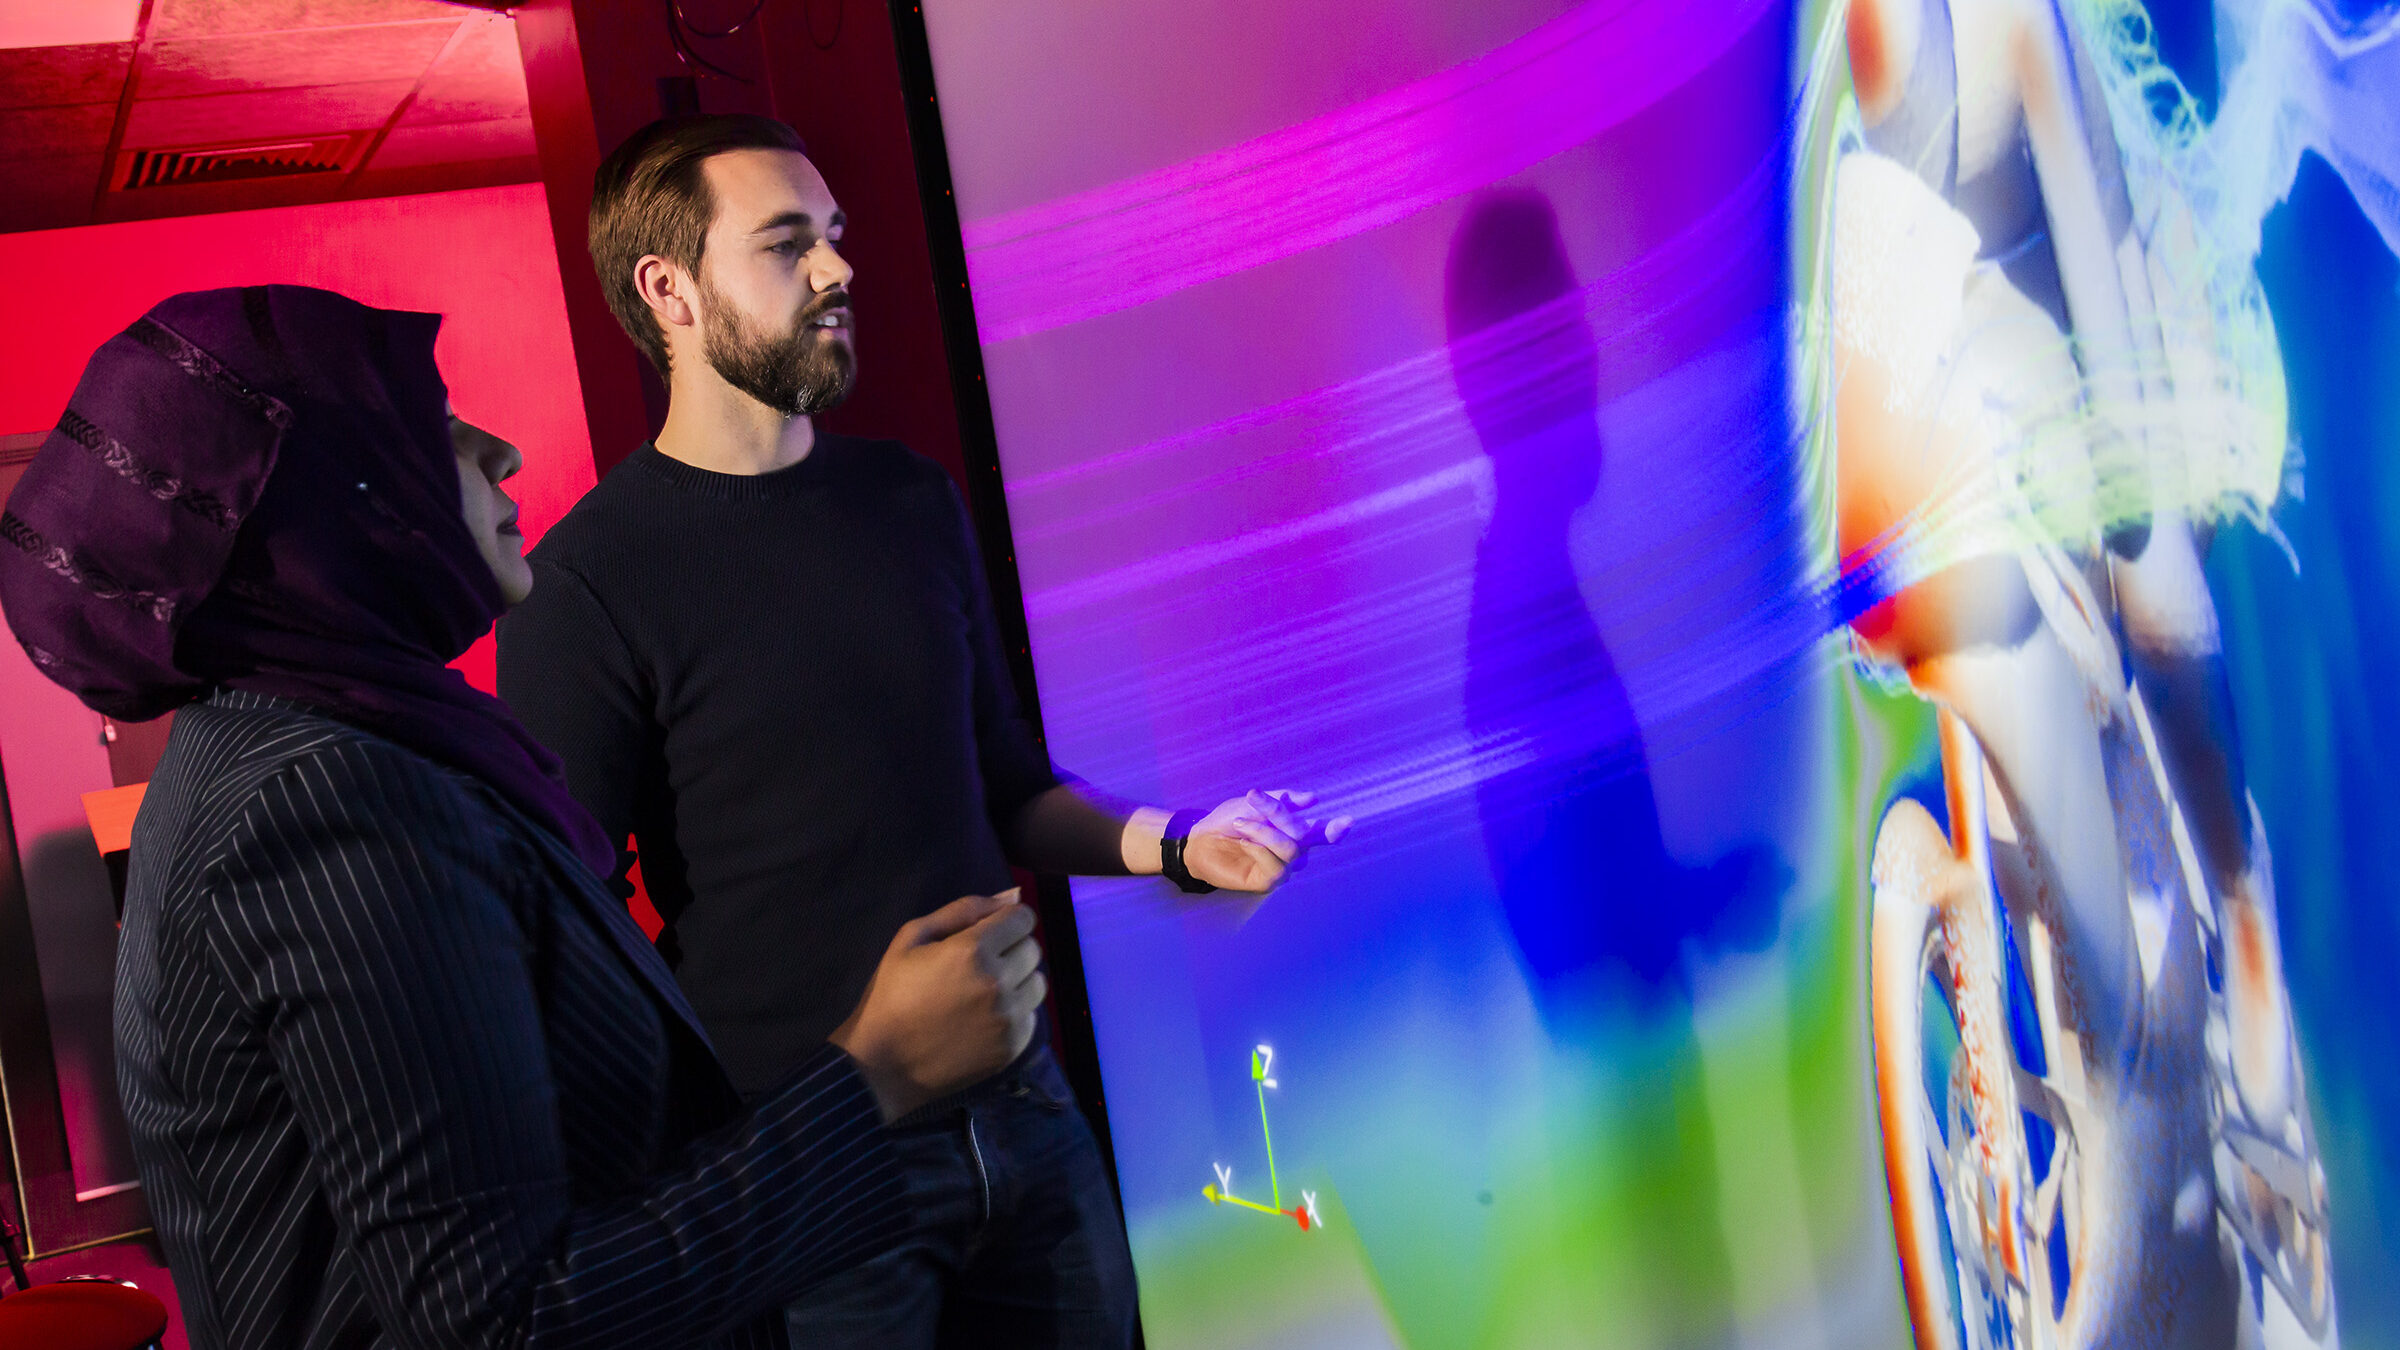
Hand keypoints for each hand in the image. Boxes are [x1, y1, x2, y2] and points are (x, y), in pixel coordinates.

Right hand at [828, 890, 1045, 1122]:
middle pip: (1033, 949)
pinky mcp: (1012, 1046)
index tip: (991, 933)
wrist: (883, 1064)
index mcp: (973, 950)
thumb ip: (962, 910)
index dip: (1008, 921)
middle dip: (1012, 949)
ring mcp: (1008, 1017)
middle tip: (982, 964)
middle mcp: (999, 982)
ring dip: (1018, 980)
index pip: (1024, 919)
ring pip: (1038, 983)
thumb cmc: (891, 994)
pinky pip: (1031, 1015)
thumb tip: (1008, 899)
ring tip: (986, 992)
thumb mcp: (912, 937)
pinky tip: (985, 1019)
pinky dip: (1015, 1012)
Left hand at [1183, 790, 1351, 893]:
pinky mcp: (1267, 882)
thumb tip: (1312, 798)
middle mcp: (1291, 851)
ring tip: (1241, 822)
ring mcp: (1281, 868)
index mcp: (1292, 831)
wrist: (1198, 840)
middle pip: (1304, 834)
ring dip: (1266, 832)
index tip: (1348, 821)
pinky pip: (1276, 867)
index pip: (1320, 832)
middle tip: (1255, 800)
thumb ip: (1282, 800)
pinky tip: (1244, 842)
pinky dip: (1260, 849)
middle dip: (1281, 814)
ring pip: (1291, 850)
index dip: (1335, 829)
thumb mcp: (1252, 803)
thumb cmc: (1225, 821)